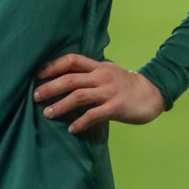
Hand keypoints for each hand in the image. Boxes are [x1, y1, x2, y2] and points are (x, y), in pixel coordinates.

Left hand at [34, 54, 164, 134]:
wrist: (152, 93)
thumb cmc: (127, 84)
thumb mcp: (109, 71)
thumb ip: (91, 71)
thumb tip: (65, 75)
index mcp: (99, 66)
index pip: (72, 60)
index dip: (53, 66)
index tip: (38, 74)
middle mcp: (102, 77)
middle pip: (71, 79)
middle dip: (50, 87)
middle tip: (35, 96)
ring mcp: (109, 92)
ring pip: (79, 96)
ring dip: (60, 105)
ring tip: (48, 113)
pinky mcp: (115, 107)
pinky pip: (93, 115)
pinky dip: (80, 122)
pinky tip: (72, 129)